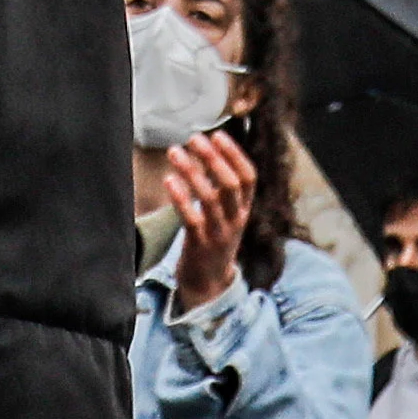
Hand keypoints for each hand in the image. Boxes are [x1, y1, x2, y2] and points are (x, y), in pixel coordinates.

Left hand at [156, 127, 253, 308]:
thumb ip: (221, 188)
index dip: (234, 154)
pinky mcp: (200, 245)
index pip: (248, 178)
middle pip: (230, 184)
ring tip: (175, 152)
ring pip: (210, 198)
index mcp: (244, 209)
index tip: (217, 134)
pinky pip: (191, 218)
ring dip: (191, 171)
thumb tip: (207, 150)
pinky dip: (180, 197)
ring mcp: (219, 233)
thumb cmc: (214, 239)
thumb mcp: (227, 214)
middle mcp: (235, 219)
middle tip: (194, 138)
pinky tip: (169, 180)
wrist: (209, 284)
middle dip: (213, 158)